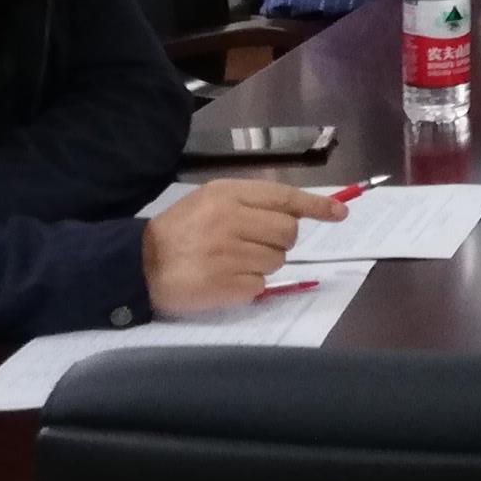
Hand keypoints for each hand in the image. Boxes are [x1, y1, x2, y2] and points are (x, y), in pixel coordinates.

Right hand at [141, 180, 344, 315]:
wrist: (139, 264)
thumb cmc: (180, 230)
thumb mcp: (211, 201)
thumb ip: (251, 203)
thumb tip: (297, 213)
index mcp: (228, 194)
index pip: (284, 198)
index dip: (316, 206)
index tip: (340, 214)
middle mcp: (231, 220)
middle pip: (288, 233)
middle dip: (280, 241)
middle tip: (255, 244)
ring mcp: (229, 254)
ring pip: (277, 260)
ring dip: (262, 263)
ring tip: (232, 261)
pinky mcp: (226, 285)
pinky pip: (260, 285)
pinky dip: (249, 285)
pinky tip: (225, 278)